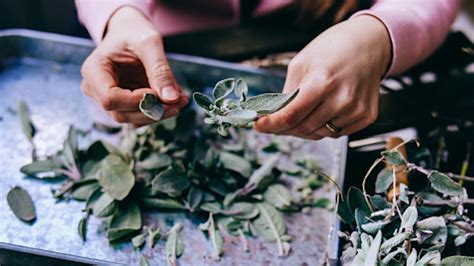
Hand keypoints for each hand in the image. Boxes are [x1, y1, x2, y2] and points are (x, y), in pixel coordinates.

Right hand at [80, 7, 187, 126]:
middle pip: (121, 114)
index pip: (110, 99)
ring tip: (180, 99)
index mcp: (93, 71)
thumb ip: (160, 70)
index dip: (138, 101)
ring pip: (132, 119)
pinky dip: (159, 111)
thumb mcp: (149, 43)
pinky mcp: (122, 105)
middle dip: (153, 111)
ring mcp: (107, 100)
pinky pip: (140, 116)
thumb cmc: (134, 32)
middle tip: (180, 100)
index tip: (161, 93)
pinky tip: (174, 99)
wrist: (130, 32)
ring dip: (159, 113)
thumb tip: (172, 99)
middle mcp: (95, 89)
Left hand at [255, 15, 390, 139]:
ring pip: (320, 134)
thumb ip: (288, 93)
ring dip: (305, 129)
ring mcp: (356, 110)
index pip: (291, 115)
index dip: (271, 124)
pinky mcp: (366, 117)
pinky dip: (324, 127)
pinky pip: (337, 133)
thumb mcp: (301, 63)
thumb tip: (275, 116)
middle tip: (276, 122)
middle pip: (304, 128)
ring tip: (303, 112)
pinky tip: (324, 111)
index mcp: (322, 81)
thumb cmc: (332, 49)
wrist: (370, 44)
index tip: (258, 126)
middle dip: (285, 128)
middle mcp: (342, 99)